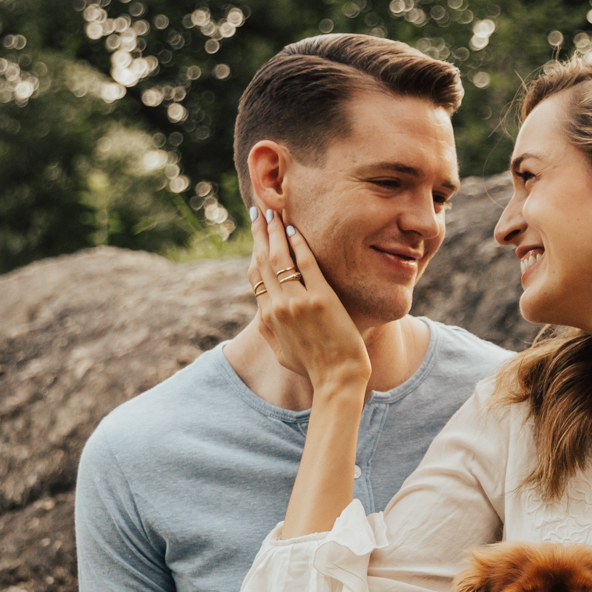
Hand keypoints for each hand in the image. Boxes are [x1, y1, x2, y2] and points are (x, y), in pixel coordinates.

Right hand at [248, 208, 368, 395]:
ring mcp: (299, 301)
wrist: (337, 380)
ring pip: (280, 257)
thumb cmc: (313, 369)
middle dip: (260, 233)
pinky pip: (305, 263)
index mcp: (268, 318)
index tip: (256, 234)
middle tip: (260, 211)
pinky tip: (294, 228)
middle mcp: (279, 306)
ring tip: (274, 212)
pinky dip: (298, 243)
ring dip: (275, 231)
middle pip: (263, 261)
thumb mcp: (282, 354)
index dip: (253, 251)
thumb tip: (261, 316)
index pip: (256, 276)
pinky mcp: (321, 298)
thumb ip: (269, 332)